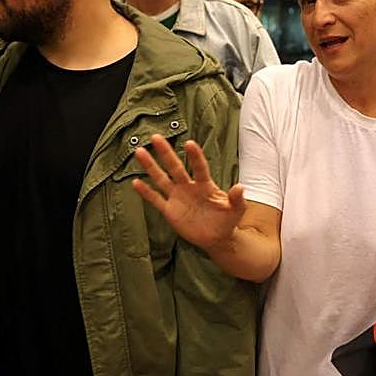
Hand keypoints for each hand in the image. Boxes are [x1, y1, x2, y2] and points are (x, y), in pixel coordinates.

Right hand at [132, 135, 244, 251]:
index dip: (195, 157)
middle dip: (166, 153)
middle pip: (175, 167)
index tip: (189, 143)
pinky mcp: (170, 210)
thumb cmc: (227, 220)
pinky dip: (146, 192)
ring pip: (161, 179)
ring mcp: (178, 197)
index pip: (199, 168)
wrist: (216, 238)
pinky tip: (135, 182)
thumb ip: (237, 199)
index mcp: (206, 185)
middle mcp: (189, 187)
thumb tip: (240, 187)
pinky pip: (156, 199)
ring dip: (151, 166)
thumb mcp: (236, 211)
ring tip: (140, 151)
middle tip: (156, 137)